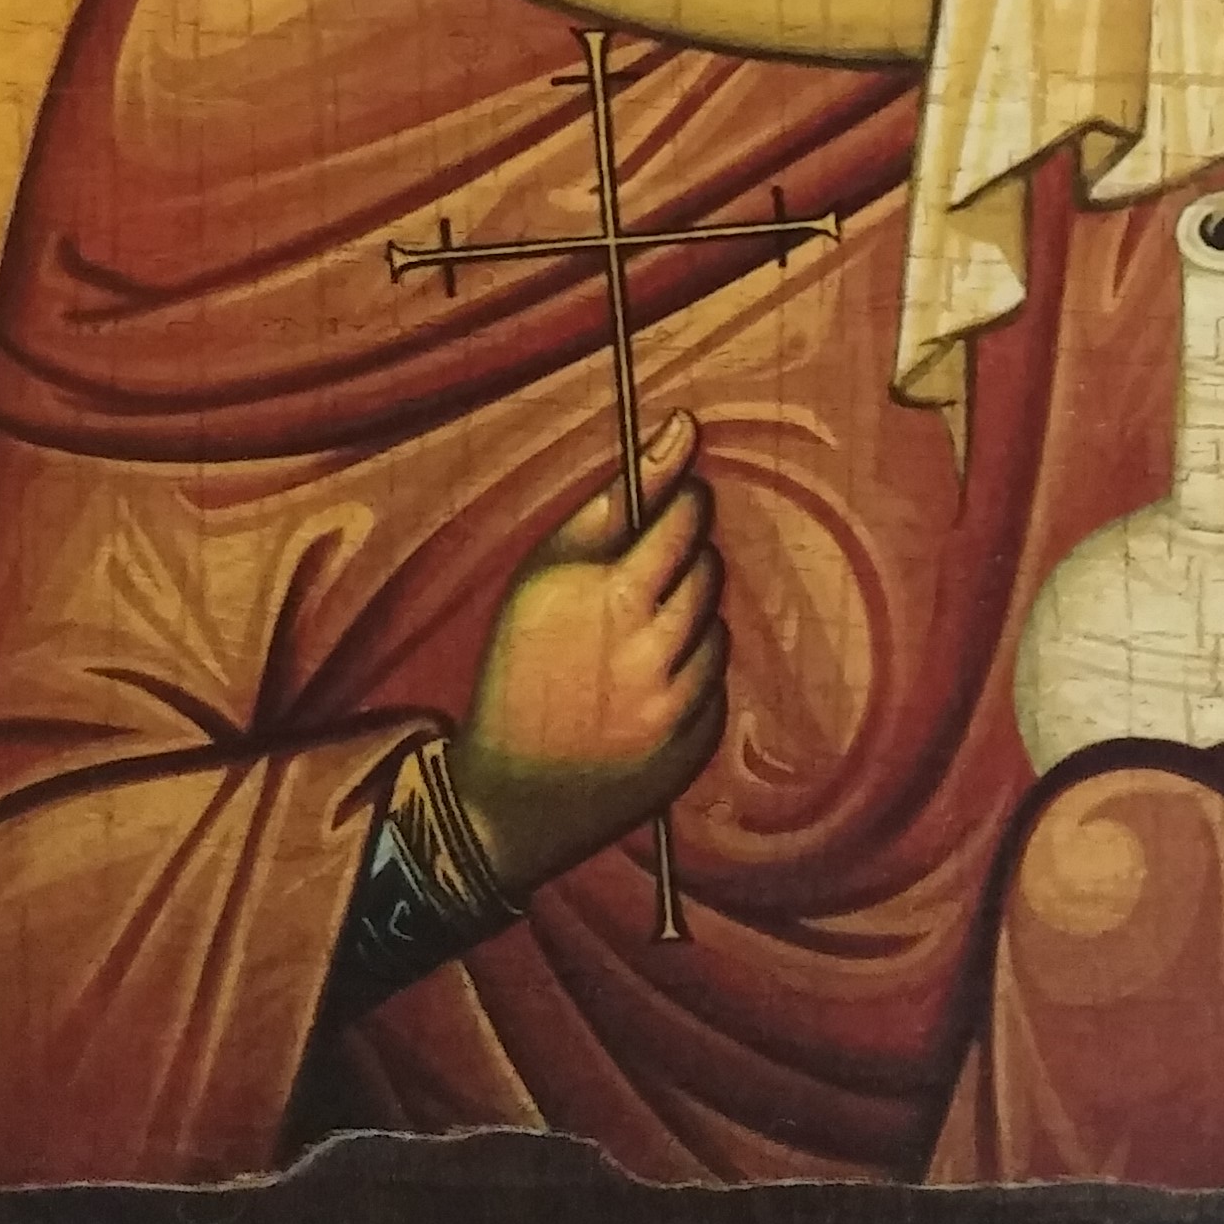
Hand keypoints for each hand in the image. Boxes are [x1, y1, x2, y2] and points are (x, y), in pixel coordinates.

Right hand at [448, 414, 726, 900]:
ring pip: (715, 624)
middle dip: (685, 559)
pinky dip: (689, 676)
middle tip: (645, 575)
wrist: (507, 795)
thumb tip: (683, 428)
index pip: (682, 518)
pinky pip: (716, 682)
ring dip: (688, 620)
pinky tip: (643, 689)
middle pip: (705, 568)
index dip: (686, 498)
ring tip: (635, 638)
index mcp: (601, 593)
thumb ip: (612, 501)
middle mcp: (642, 646)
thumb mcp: (540, 575)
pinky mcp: (692, 745)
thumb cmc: (519, 666)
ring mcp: (671, 702)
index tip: (684, 490)